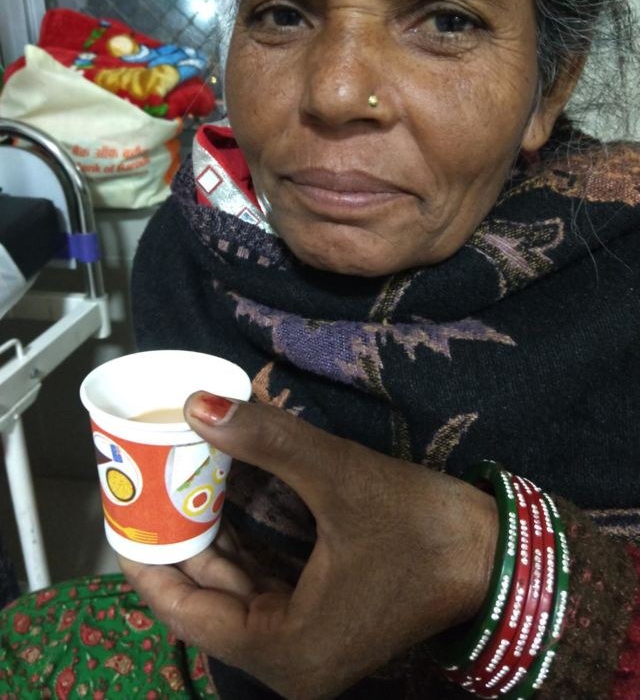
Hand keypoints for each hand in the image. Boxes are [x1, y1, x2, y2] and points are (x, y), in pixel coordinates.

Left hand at [120, 394, 497, 699]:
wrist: (496, 556)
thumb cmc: (422, 529)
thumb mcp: (340, 478)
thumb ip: (266, 440)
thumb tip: (199, 403)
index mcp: (283, 649)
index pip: (184, 610)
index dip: (146, 558)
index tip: (123, 507)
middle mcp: (287, 659)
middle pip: (206, 598)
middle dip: (177, 539)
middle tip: (150, 480)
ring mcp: (306, 643)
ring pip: (234, 588)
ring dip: (210, 536)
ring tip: (178, 480)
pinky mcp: (322, 621)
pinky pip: (263, 585)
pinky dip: (242, 544)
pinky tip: (225, 497)